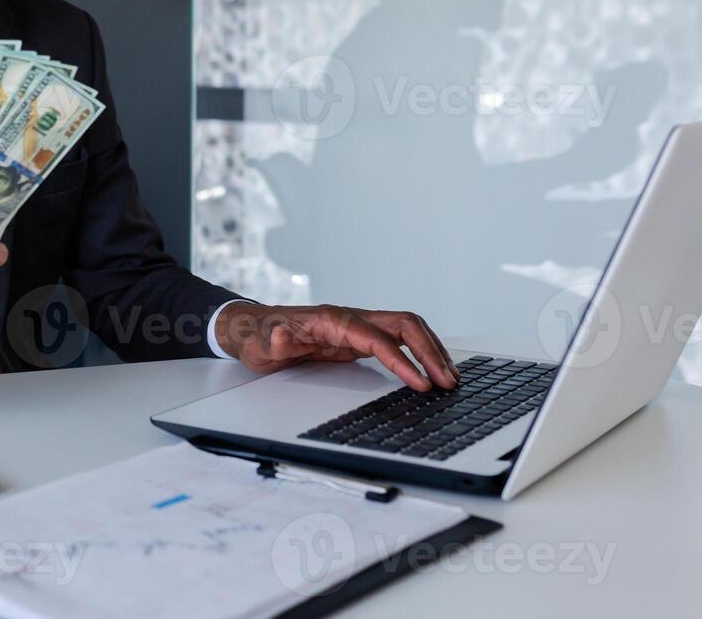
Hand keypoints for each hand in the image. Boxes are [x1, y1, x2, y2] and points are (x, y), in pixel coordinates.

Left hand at [213, 302, 458, 389]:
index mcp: (331, 319)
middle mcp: (350, 317)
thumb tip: (281, 334)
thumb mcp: (260, 344)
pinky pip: (398, 339)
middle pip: (403, 324)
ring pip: (406, 328)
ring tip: (450, 379)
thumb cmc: (258, 337)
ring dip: (431, 350)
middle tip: (448, 382)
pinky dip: (420, 351)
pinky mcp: (358, 337)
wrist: (252, 329)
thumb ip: (273, 341)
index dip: (401, 360)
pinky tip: (431, 370)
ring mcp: (356, 325)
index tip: (420, 384)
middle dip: (429, 351)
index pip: (377, 338)